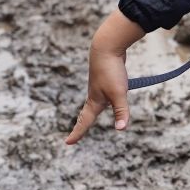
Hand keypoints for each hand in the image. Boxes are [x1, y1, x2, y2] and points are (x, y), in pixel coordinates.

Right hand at [64, 9, 146, 144]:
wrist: (107, 46)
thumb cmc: (111, 70)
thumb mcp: (119, 93)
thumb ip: (121, 111)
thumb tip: (121, 129)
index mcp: (94, 100)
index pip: (85, 121)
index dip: (77, 133)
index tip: (68, 143)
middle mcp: (94, 94)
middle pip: (86, 113)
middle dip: (81, 125)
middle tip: (75, 135)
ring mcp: (99, 86)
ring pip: (94, 103)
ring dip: (89, 112)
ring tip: (87, 120)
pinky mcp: (105, 78)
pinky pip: (103, 93)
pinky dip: (101, 100)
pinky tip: (107, 97)